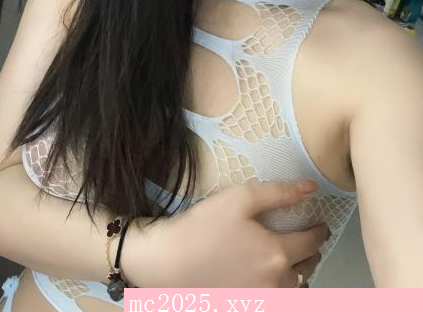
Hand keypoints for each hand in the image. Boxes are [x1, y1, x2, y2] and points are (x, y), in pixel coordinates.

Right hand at [122, 178, 329, 287]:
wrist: (166, 263)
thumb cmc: (203, 227)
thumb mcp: (240, 198)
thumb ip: (279, 193)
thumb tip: (311, 188)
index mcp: (277, 254)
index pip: (313, 242)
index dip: (320, 231)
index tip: (322, 224)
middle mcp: (276, 282)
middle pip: (309, 268)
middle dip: (313, 252)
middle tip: (309, 239)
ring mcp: (260, 299)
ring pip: (295, 288)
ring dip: (300, 272)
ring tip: (293, 258)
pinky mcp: (245, 305)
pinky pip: (276, 298)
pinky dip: (281, 286)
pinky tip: (269, 274)